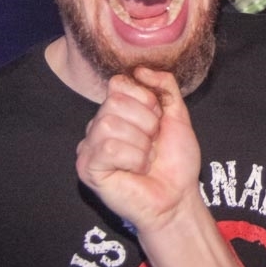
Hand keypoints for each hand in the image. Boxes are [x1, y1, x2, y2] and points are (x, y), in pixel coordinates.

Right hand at [76, 67, 200, 234]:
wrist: (178, 197)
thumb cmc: (176, 161)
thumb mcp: (177, 115)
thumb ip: (164, 87)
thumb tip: (140, 69)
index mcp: (116, 112)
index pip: (119, 83)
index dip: (146, 101)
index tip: (158, 123)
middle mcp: (98, 126)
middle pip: (113, 102)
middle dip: (146, 123)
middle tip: (152, 144)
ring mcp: (90, 147)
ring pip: (109, 124)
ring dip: (141, 144)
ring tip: (145, 159)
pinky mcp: (88, 168)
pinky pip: (109, 148)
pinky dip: (133, 159)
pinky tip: (136, 171)